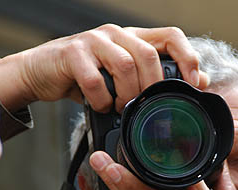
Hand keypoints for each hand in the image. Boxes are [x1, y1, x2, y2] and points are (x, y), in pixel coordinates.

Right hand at [0, 25, 208, 111]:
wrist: (40, 73)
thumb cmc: (86, 76)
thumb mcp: (124, 78)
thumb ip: (155, 78)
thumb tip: (198, 82)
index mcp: (134, 38)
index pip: (171, 35)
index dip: (187, 57)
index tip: (192, 84)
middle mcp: (116, 34)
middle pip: (149, 54)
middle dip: (153, 87)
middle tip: (148, 107)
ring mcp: (93, 41)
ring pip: (125, 65)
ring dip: (127, 95)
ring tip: (121, 108)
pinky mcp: (72, 53)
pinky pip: (94, 80)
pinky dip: (101, 100)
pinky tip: (101, 106)